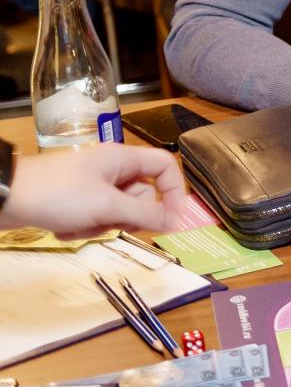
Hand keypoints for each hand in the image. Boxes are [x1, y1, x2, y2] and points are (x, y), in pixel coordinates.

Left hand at [1, 144, 187, 236]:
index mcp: (123, 158)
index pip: (165, 166)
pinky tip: (66, 227)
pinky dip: (85, 227)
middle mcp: (112, 169)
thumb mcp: (107, 206)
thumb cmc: (58, 194)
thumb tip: (177, 222)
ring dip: (103, 225)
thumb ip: (147, 214)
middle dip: (128, 216)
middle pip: (143, 195)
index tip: (172, 219)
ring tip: (79, 225)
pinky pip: (97, 216)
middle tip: (111, 223)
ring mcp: (93, 185)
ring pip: (119, 210)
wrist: (6, 197)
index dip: (175, 191)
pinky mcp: (77, 200)